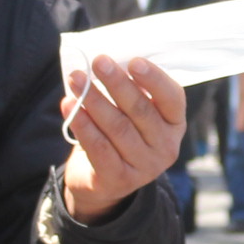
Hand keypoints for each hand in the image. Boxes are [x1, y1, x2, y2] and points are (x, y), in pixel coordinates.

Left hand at [62, 54, 186, 224]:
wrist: (104, 182)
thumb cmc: (121, 133)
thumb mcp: (133, 112)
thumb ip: (131, 90)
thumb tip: (110, 61)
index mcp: (174, 124)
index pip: (172, 98)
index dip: (154, 79)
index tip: (133, 61)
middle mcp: (165, 147)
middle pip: (140, 110)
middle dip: (117, 83)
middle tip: (98, 62)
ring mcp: (144, 167)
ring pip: (117, 127)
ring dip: (94, 100)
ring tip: (76, 79)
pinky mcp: (119, 179)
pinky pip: (98, 147)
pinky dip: (82, 124)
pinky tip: (69, 106)